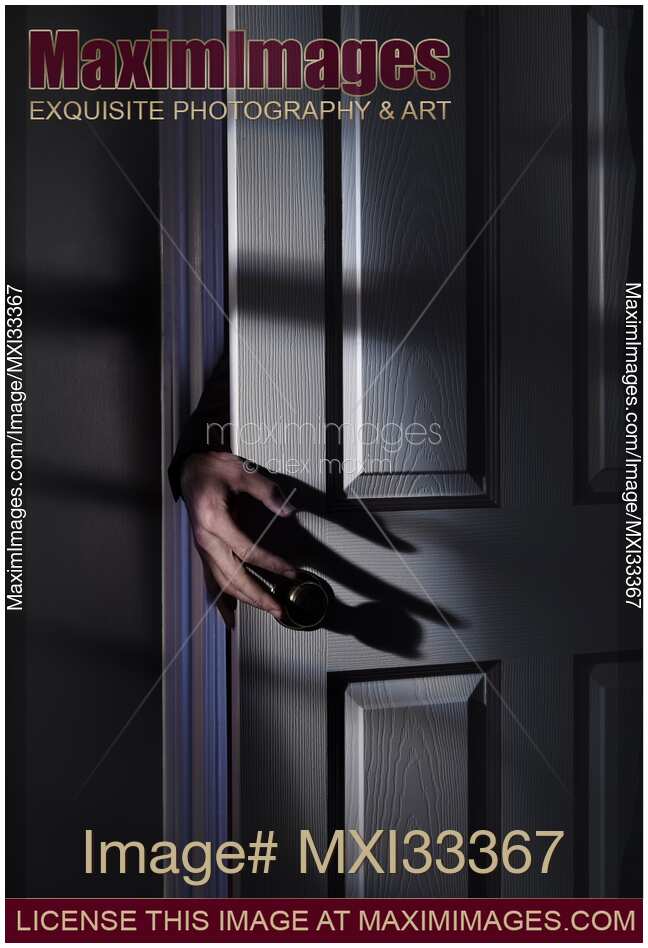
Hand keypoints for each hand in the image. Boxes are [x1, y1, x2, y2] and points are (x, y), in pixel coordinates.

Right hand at [180, 452, 296, 624]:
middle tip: (279, 609)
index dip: (270, 563)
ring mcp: (203, 548)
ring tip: (267, 610)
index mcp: (214, 521)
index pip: (246, 550)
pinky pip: (213, 580)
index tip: (290, 570)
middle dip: (257, 596)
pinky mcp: (205, 551)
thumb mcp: (241, 472)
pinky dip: (223, 600)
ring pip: (222, 583)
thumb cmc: (213, 470)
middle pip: (232, 577)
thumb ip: (266, 492)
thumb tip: (288, 510)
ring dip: (245, 600)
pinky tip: (231, 616)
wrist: (191, 469)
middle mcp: (205, 540)